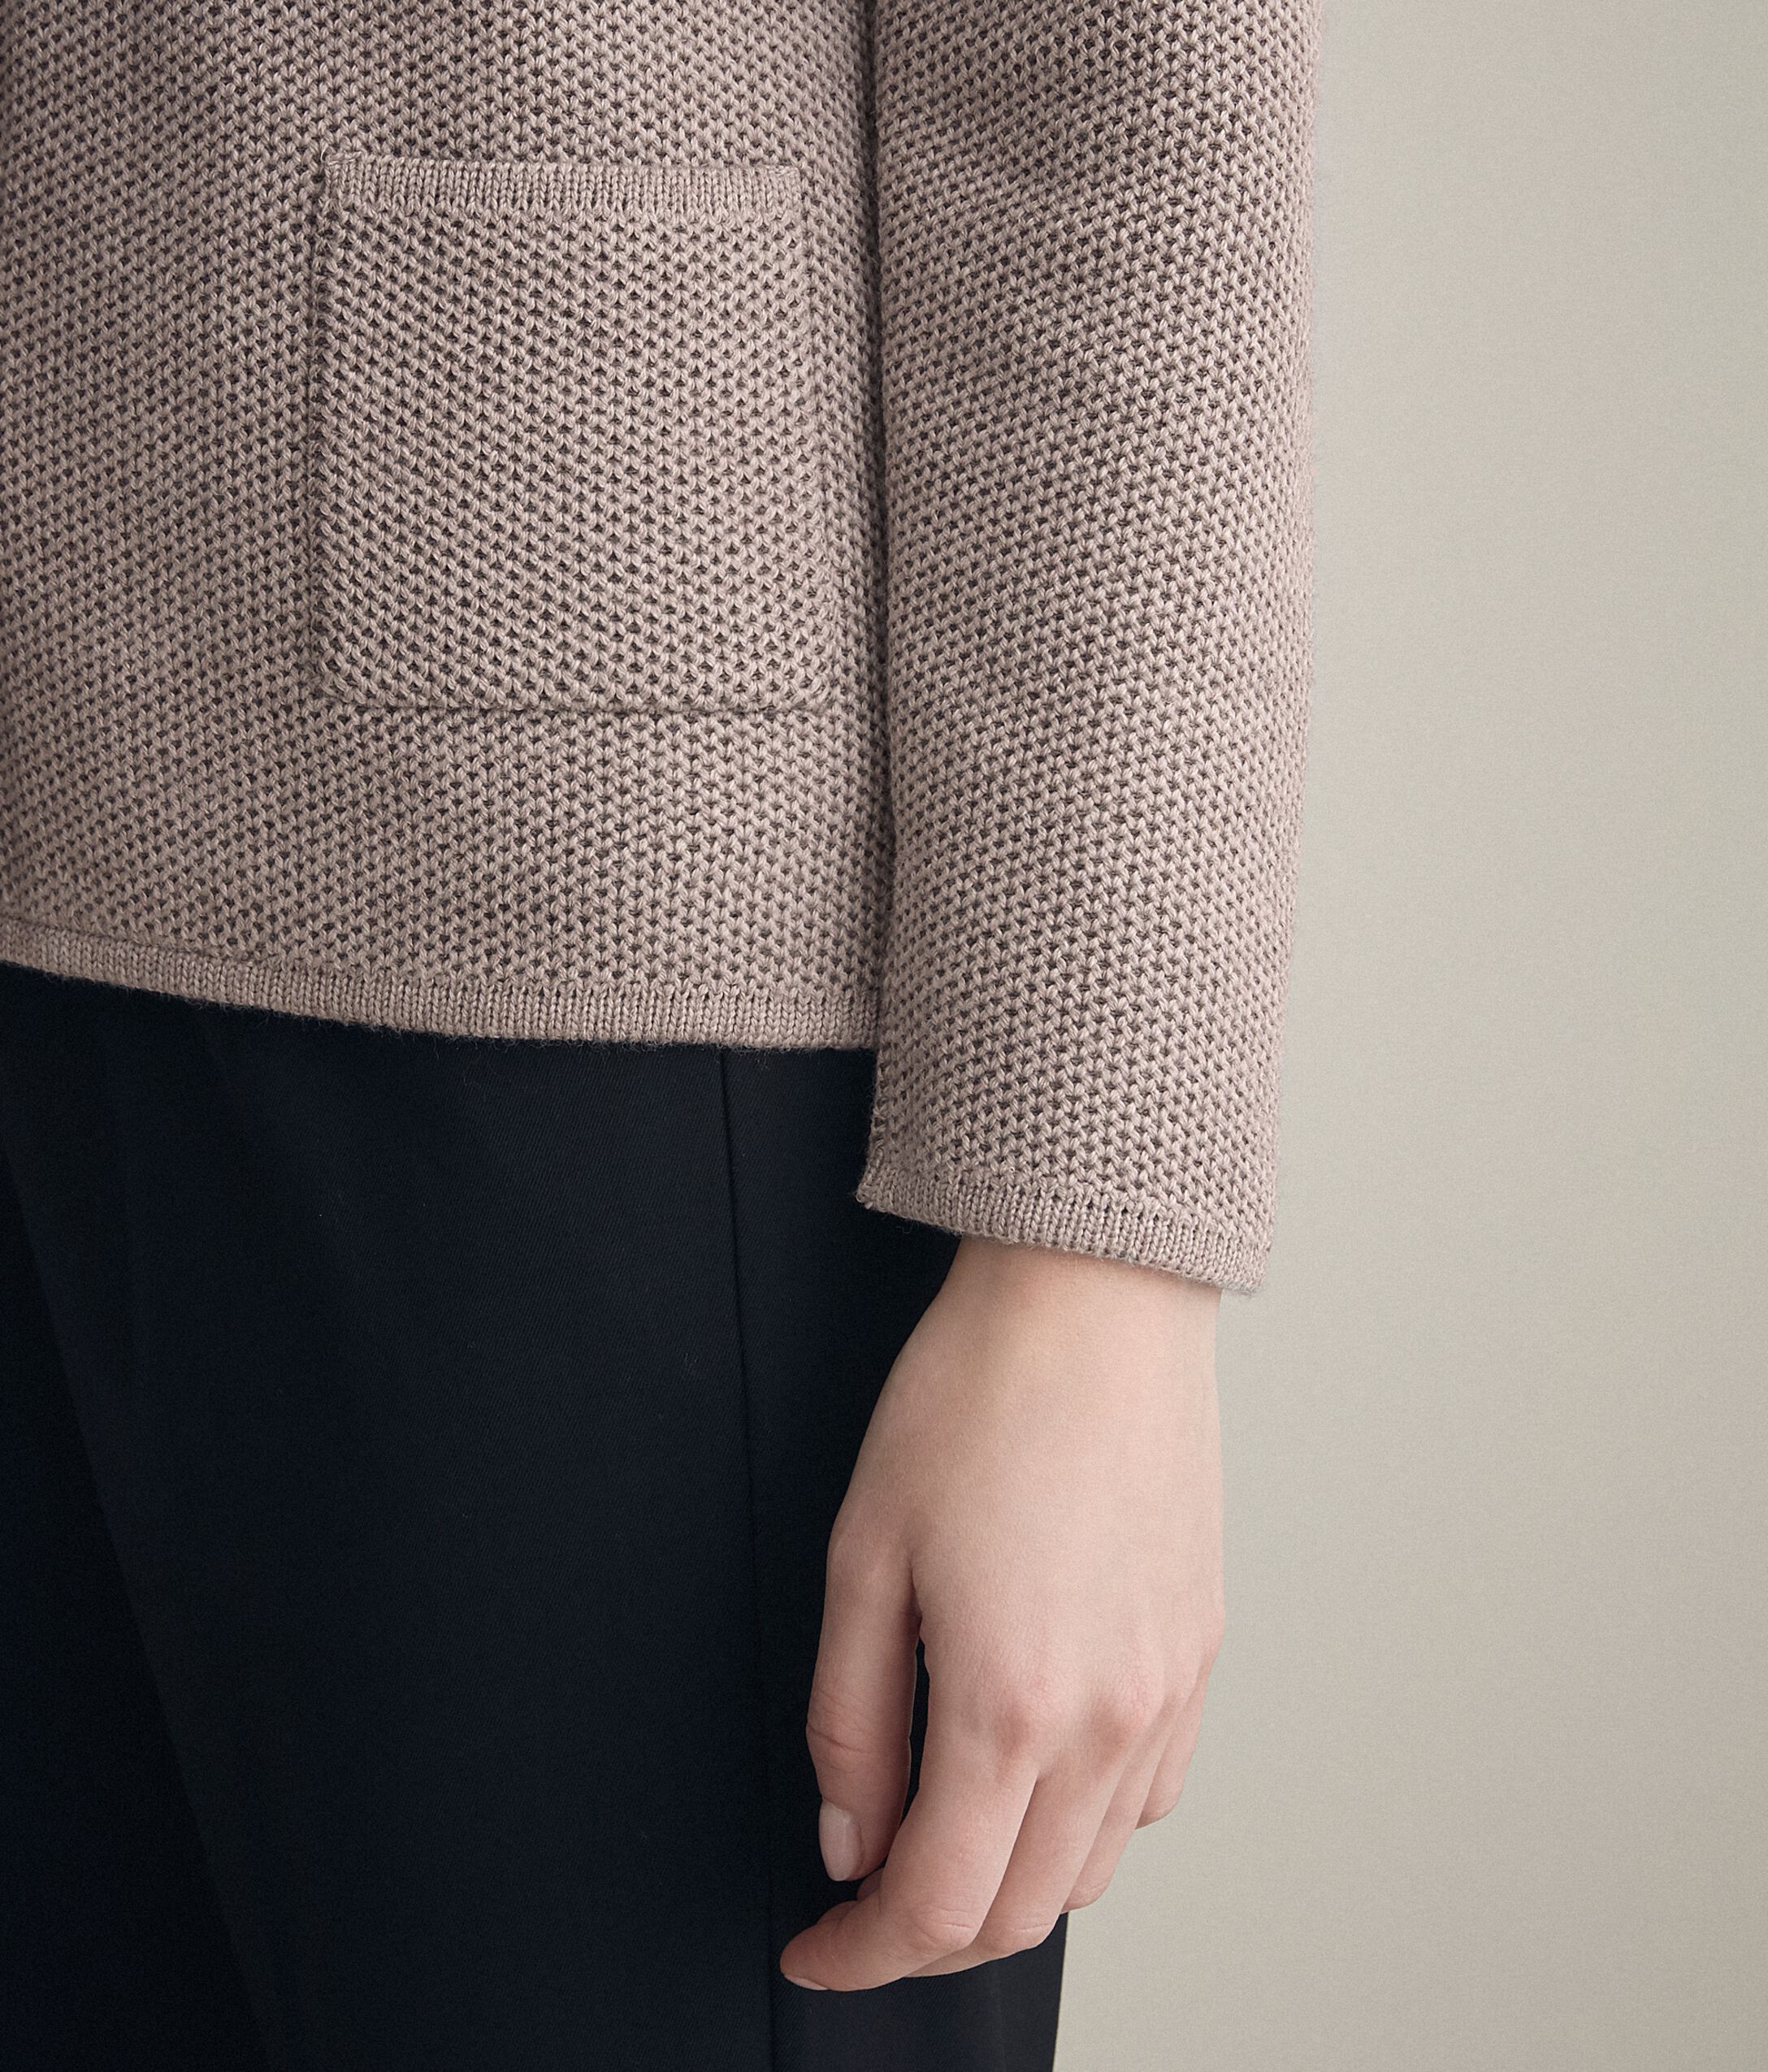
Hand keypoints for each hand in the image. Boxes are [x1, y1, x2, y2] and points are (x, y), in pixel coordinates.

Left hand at [778, 1231, 1223, 1990]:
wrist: (1092, 1301)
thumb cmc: (975, 1398)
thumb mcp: (863, 1556)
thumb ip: (849, 1722)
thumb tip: (848, 1840)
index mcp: (1010, 1701)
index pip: (938, 1908)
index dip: (862, 1955)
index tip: (816, 1949)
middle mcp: (1109, 1718)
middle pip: (1022, 1914)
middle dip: (928, 1936)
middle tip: (862, 1898)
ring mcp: (1169, 1690)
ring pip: (1092, 1869)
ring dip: (1007, 1886)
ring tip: (939, 1835)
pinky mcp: (1200, 1653)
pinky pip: (1148, 1798)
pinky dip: (1080, 1826)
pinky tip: (1030, 1772)